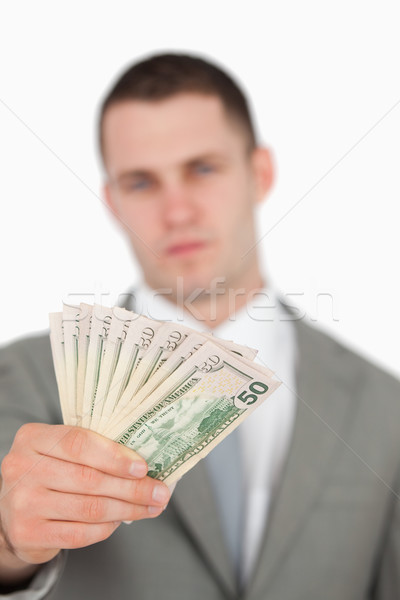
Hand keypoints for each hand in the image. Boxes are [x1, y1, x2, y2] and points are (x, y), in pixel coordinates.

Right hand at [0, 424, 170, 565]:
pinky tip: (122, 520)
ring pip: (89, 508)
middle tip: (159, 492)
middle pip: (89, 479)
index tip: (143, 467)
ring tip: (151, 507)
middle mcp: (21, 468)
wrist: (12, 510)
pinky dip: (107, 528)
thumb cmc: (49, 471)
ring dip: (127, 509)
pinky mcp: (28, 533)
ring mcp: (22, 503)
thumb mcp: (61, 451)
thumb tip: (144, 463)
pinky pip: (80, 533)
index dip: (114, 456)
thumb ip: (94, 449)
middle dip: (132, 487)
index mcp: (33, 438)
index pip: (78, 443)